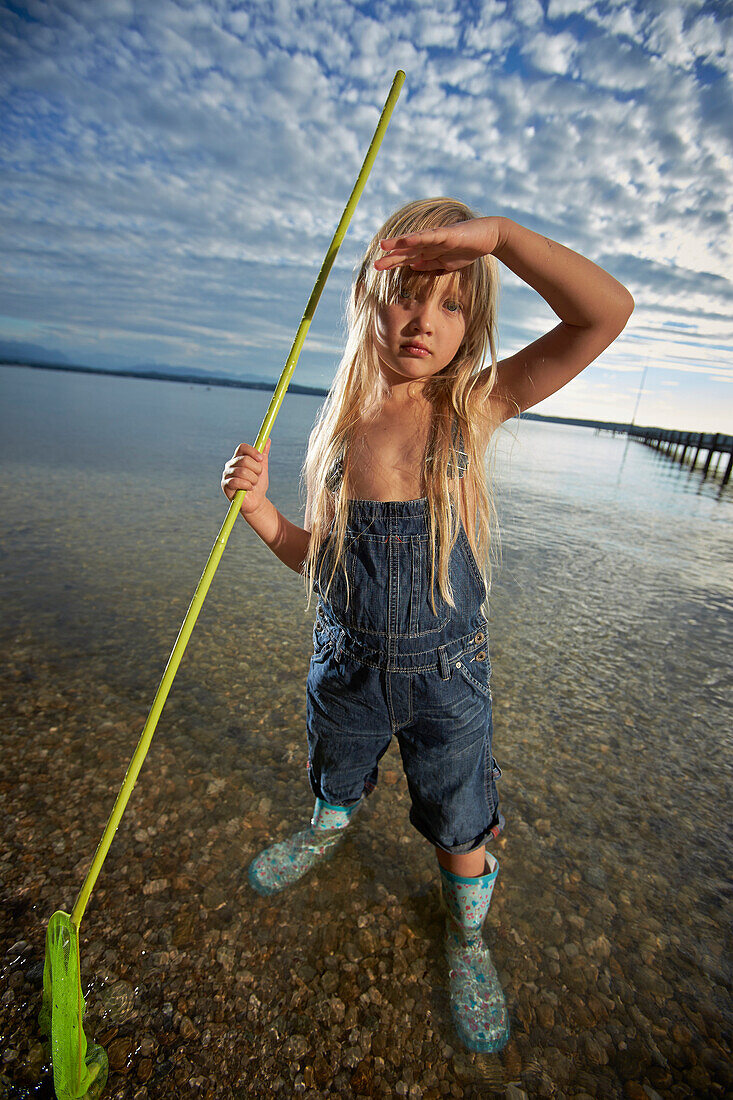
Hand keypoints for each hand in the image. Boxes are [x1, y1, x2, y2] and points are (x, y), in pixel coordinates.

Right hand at [221, 438, 270, 517]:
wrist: (256, 501)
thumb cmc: (258, 485)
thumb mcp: (263, 468)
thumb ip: (263, 454)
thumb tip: (267, 439)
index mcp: (239, 458)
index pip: (242, 447)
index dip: (252, 451)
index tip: (261, 459)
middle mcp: (231, 464)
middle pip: (244, 460)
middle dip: (256, 470)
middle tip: (257, 477)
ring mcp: (227, 474)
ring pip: (242, 471)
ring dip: (253, 479)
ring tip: (253, 484)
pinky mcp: (225, 485)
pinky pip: (237, 482)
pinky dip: (247, 486)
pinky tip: (248, 489)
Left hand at [373, 216, 502, 273]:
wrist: (489, 237)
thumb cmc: (468, 249)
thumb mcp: (445, 264)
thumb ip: (429, 264)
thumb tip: (412, 266)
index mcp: (429, 252)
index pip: (407, 258)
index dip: (393, 263)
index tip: (379, 269)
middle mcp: (430, 243)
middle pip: (406, 251)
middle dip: (391, 258)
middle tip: (374, 265)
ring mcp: (437, 237)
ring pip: (413, 241)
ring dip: (398, 244)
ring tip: (383, 246)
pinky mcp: (447, 233)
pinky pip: (429, 236)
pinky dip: (418, 238)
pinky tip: (406, 241)